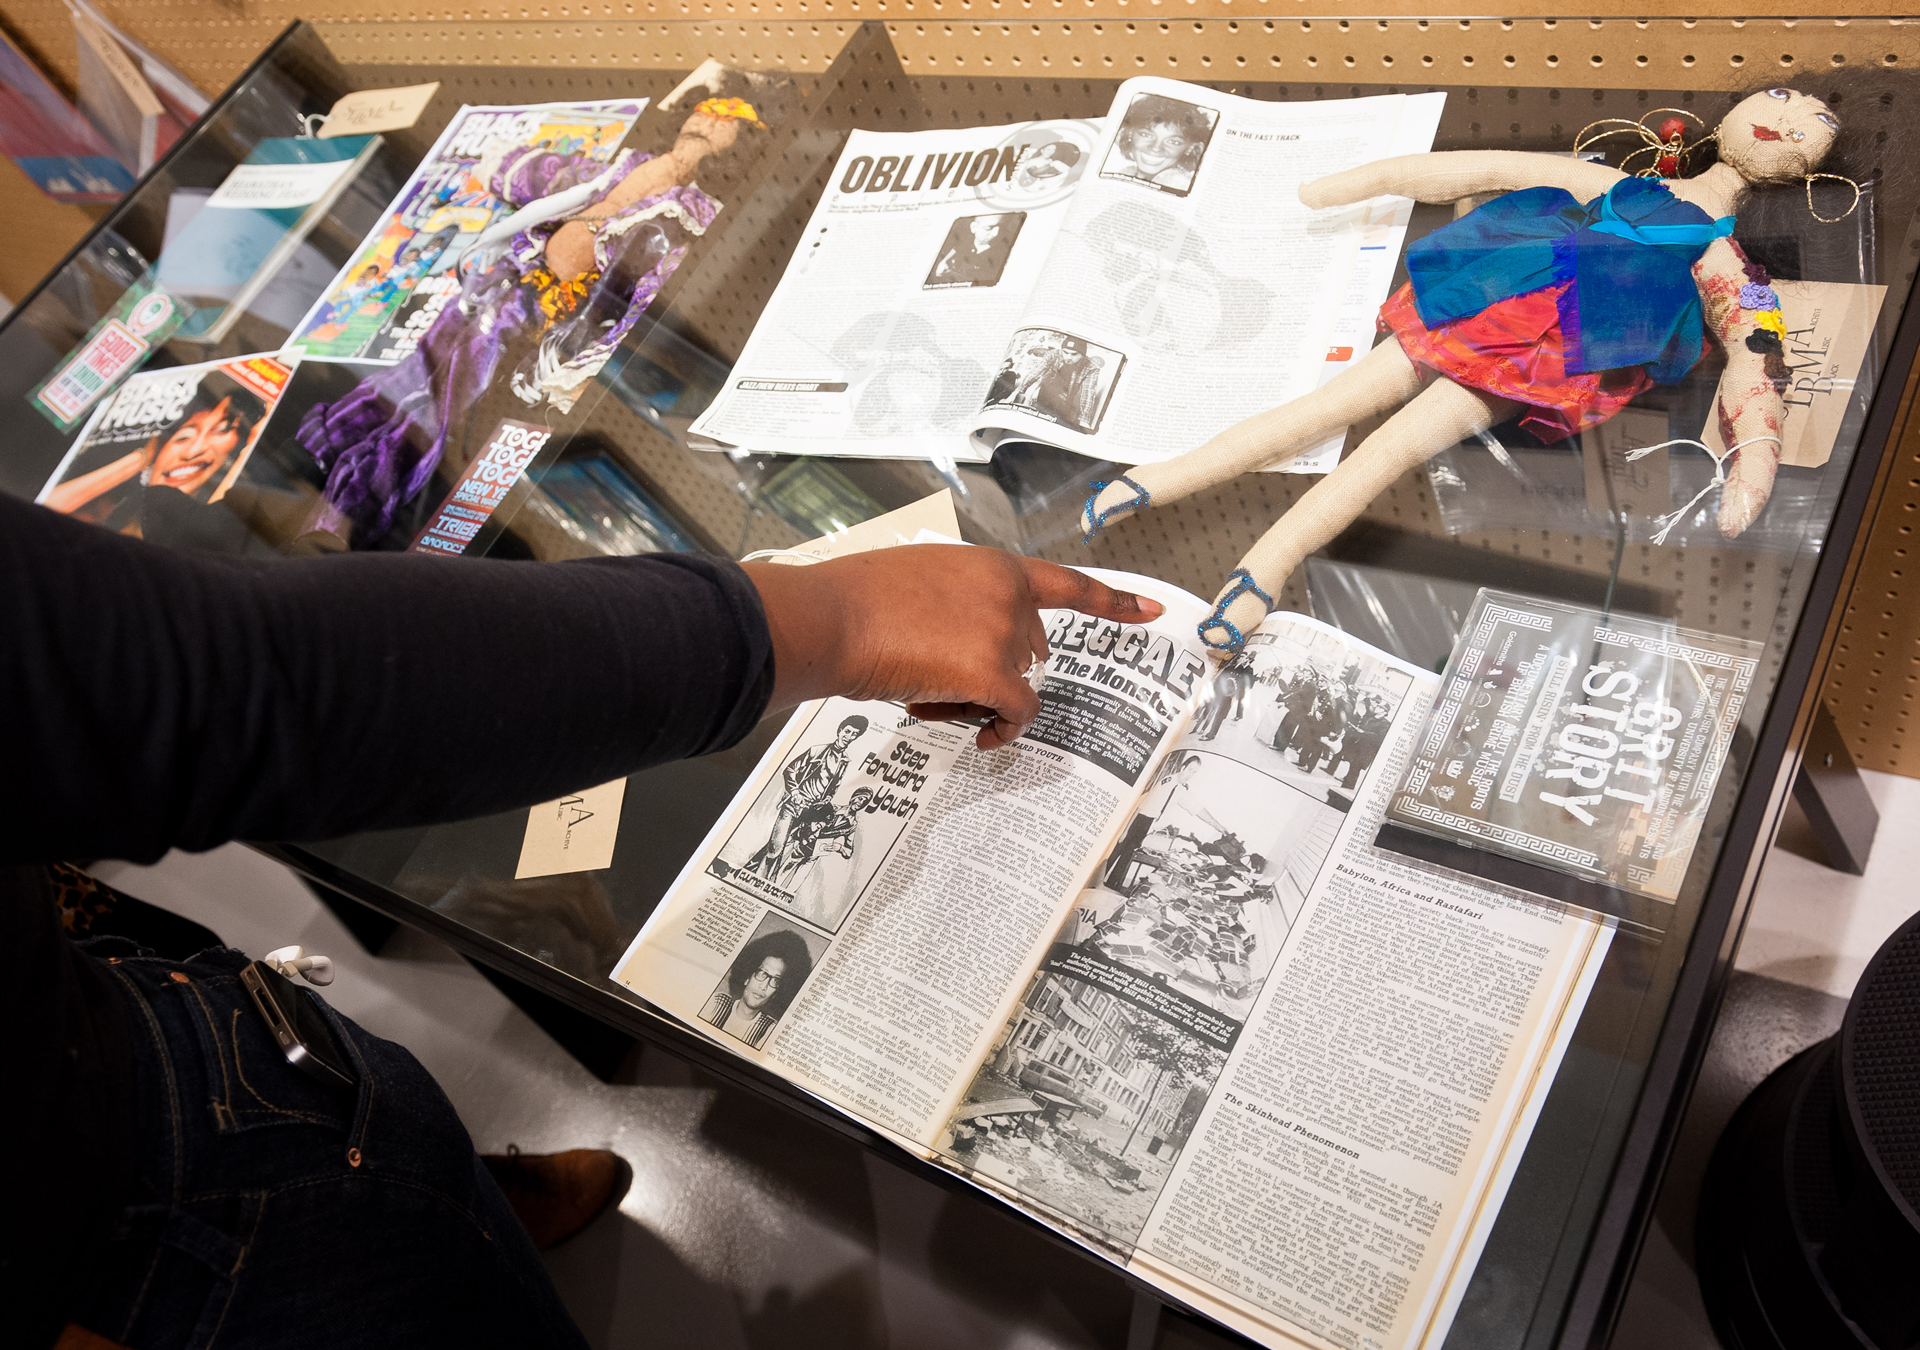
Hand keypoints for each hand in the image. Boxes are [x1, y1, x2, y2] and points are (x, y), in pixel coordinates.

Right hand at [744, 545, 1163, 749]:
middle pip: (1031, 650)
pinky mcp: (992, 672)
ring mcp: (1004, 633)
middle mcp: (1008, 595)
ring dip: (979, 696)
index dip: (1111, 602)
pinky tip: (982, 737)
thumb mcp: (918, 581)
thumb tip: (964, 646)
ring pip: (1015, 683)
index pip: (1065, 584)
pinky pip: (1018, 714)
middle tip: (938, 672)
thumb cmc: (855, 602)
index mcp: (992, 566)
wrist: (830, 619)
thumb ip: (958, 602)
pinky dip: (1005, 729)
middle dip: (997, 669)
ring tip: (924, 685)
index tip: (1150, 611)